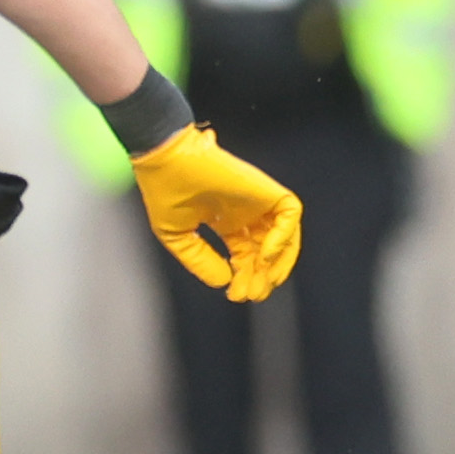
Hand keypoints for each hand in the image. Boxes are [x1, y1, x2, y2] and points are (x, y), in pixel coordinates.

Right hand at [131, 124, 302, 302]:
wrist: (167, 159)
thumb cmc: (164, 192)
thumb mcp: (176, 237)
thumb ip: (200, 260)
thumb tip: (224, 281)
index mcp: (223, 220)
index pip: (243, 253)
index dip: (242, 275)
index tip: (235, 294)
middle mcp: (245, 212)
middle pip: (263, 250)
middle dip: (260, 276)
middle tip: (251, 294)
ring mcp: (258, 202)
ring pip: (283, 236)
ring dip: (277, 262)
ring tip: (264, 282)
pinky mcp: (266, 190)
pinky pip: (289, 214)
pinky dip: (284, 236)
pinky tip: (266, 255)